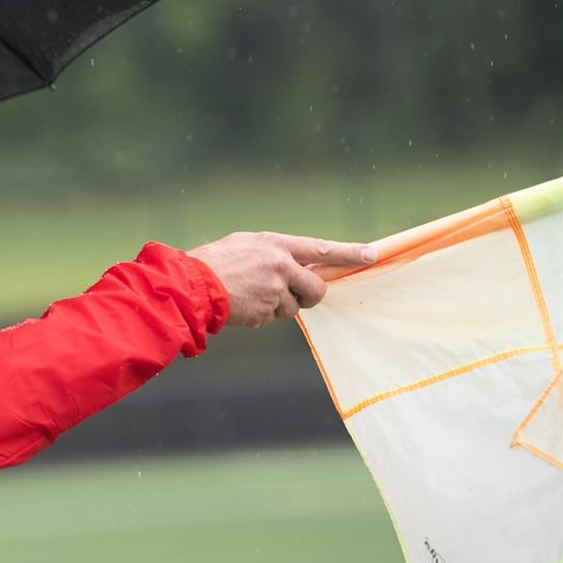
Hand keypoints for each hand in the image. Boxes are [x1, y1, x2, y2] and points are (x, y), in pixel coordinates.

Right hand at [189, 232, 375, 326]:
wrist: (190, 285)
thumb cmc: (215, 262)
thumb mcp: (247, 245)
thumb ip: (276, 254)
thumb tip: (302, 267)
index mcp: (276, 245)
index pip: (321, 249)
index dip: (348, 253)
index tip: (372, 255)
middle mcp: (279, 267)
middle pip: (315, 288)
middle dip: (309, 295)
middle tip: (295, 295)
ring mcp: (273, 291)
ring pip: (293, 307)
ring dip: (277, 306)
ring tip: (250, 295)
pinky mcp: (264, 312)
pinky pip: (273, 317)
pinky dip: (261, 315)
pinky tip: (242, 305)